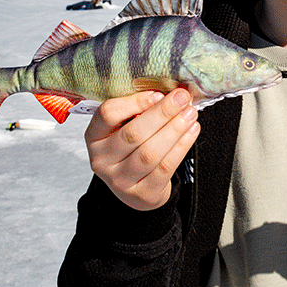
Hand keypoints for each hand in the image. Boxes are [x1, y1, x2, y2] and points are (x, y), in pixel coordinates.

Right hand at [84, 89, 199, 210]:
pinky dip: (181, 146)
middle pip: (133, 134)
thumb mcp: (126, 127)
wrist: (138, 188)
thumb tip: (170, 93)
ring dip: (174, 130)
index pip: (107, 114)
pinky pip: (165, 167)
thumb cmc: (133, 148)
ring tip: (190, 113)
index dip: (134, 102)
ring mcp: (120, 180)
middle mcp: (102, 159)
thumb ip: (140, 110)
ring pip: (150, 153)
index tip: (158, 93)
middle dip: (162, 114)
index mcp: (94, 136)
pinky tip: (192, 130)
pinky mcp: (142, 193)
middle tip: (182, 98)